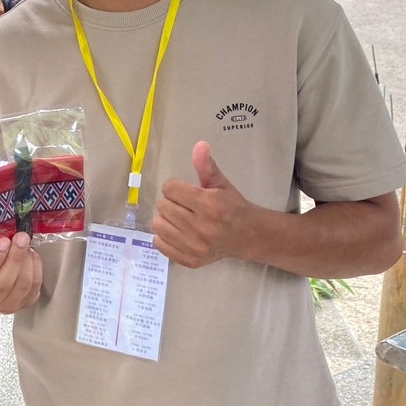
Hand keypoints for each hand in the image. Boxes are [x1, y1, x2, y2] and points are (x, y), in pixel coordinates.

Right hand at [0, 233, 42, 312]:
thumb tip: (8, 236)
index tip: (4, 242)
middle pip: (2, 284)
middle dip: (15, 258)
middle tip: (21, 238)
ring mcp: (5, 307)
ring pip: (21, 286)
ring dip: (27, 262)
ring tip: (26, 245)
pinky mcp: (23, 305)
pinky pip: (34, 288)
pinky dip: (36, 269)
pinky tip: (31, 256)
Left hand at [151, 142, 252, 267]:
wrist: (248, 236)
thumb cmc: (232, 206)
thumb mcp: (220, 183)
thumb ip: (206, 165)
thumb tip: (199, 144)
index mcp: (209, 205)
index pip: (170, 188)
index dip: (175, 187)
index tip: (186, 192)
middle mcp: (201, 227)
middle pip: (162, 206)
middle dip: (171, 202)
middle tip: (184, 205)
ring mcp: (195, 247)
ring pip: (157, 225)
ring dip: (165, 218)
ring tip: (179, 218)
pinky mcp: (190, 260)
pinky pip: (159, 244)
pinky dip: (164, 237)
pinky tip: (178, 232)